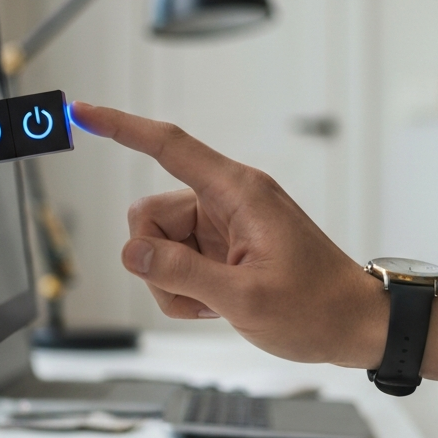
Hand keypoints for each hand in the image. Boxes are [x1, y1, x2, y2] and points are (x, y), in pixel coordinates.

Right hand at [69, 103, 437, 378]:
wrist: (354, 326)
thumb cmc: (318, 307)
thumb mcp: (246, 297)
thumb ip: (181, 273)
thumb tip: (132, 251)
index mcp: (238, 192)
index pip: (168, 146)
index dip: (121, 126)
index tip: (84, 111)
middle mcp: (226, 200)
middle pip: (149, 214)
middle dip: (156, 259)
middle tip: (197, 292)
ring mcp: (222, 225)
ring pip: (158, 244)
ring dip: (171, 282)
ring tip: (214, 303)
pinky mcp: (220, 247)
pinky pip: (174, 261)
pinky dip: (182, 289)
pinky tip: (216, 304)